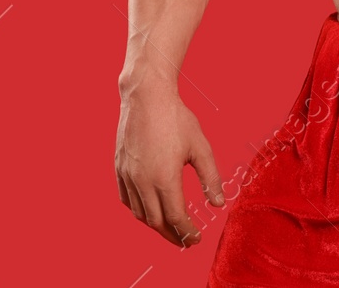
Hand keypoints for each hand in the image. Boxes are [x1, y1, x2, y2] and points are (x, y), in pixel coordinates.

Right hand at [115, 88, 224, 247]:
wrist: (146, 97)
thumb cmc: (176, 119)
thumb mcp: (201, 147)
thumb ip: (210, 177)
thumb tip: (219, 203)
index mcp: (164, 178)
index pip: (176, 218)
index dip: (187, 232)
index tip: (197, 239)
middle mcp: (142, 182)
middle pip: (156, 221)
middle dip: (172, 235)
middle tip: (186, 240)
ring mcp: (127, 176)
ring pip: (139, 213)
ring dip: (155, 225)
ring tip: (170, 229)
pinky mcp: (119, 169)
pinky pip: (126, 199)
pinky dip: (138, 210)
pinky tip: (148, 210)